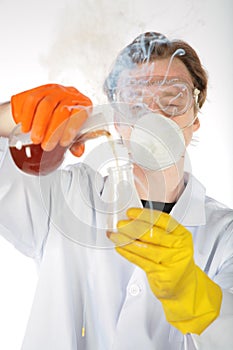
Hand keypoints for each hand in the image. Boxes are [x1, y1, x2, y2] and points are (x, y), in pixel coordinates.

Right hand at [11, 84, 91, 151]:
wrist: (55, 106)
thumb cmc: (68, 121)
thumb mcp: (74, 132)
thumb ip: (77, 143)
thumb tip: (78, 151)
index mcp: (84, 104)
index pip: (80, 113)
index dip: (71, 129)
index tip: (63, 143)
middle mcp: (70, 95)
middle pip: (61, 110)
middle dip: (53, 130)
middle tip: (46, 145)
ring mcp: (54, 90)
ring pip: (45, 105)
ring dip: (39, 124)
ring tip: (36, 139)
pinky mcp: (39, 90)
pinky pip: (31, 100)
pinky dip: (27, 116)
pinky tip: (26, 128)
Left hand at [108, 207, 221, 333]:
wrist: (184, 285)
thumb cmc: (175, 260)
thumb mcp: (173, 242)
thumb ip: (157, 231)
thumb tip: (133, 220)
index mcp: (182, 235)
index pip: (163, 220)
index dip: (144, 215)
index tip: (131, 213)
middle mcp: (179, 247)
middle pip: (153, 234)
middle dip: (133, 227)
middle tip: (121, 224)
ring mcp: (172, 262)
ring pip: (145, 248)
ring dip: (127, 240)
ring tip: (116, 235)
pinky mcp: (163, 275)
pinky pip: (141, 261)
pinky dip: (128, 253)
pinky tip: (120, 248)